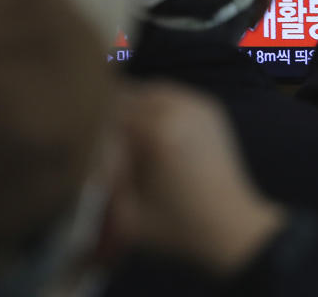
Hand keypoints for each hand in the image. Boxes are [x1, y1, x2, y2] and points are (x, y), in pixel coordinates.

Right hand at [106, 83, 284, 274]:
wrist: (231, 226)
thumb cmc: (176, 228)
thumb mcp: (125, 213)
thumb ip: (101, 176)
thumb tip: (87, 146)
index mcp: (156, 133)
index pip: (105, 112)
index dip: (90, 129)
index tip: (86, 150)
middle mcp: (178, 109)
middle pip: (126, 95)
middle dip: (111, 117)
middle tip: (106, 145)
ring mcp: (198, 105)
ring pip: (148, 91)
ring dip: (133, 108)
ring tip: (128, 139)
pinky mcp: (210, 108)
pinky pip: (172, 95)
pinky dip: (156, 106)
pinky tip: (153, 133)